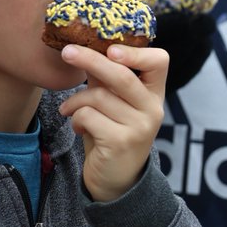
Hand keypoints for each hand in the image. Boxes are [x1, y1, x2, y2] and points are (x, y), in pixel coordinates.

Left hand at [57, 43, 167, 202]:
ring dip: (76, 101)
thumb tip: (85, 45)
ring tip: (69, 111)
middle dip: (90, 60)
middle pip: (122, 75)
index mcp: (154, 94)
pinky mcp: (121, 142)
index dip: (136, 52)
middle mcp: (153, 109)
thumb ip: (105, 79)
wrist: (115, 180)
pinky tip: (79, 128)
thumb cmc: (111, 134)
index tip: (111, 48)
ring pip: (98, 96)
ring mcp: (140, 127)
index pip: (159, 61)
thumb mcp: (112, 104)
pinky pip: (89, 116)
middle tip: (66, 51)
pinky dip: (76, 119)